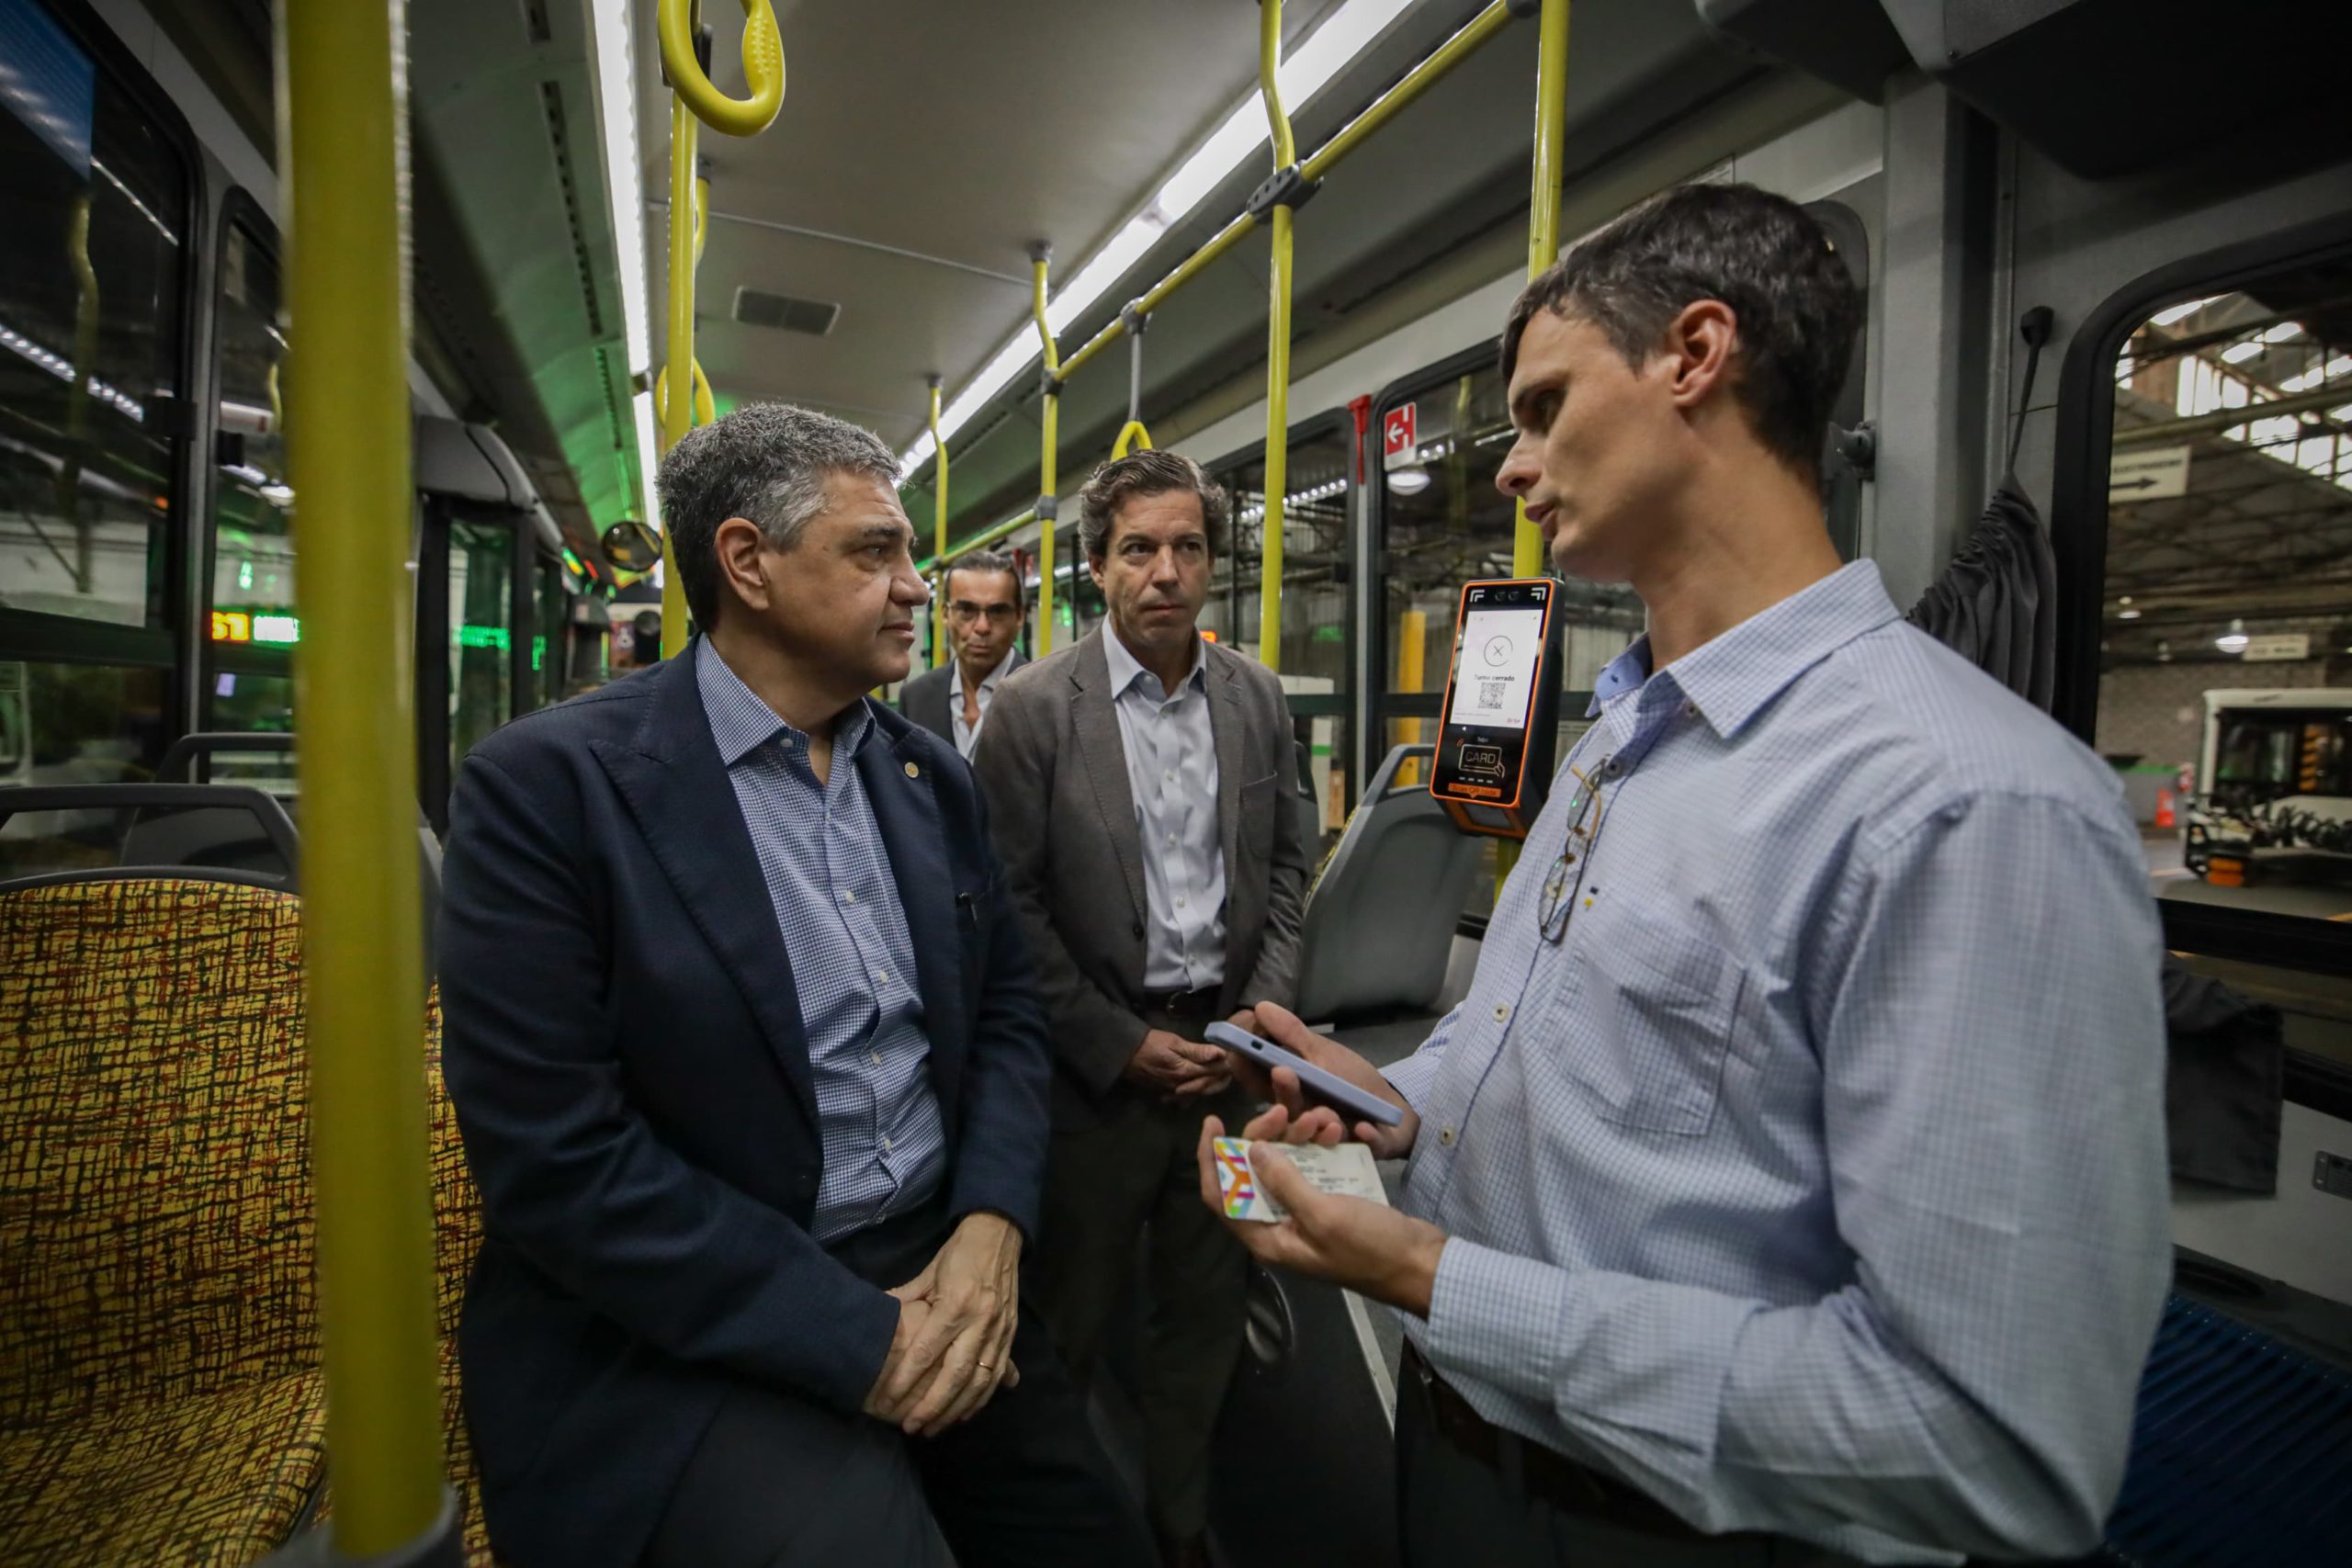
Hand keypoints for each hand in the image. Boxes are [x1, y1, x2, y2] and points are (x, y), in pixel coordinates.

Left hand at [867, 1212, 1023, 1435]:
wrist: (999, 1235)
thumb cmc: (958, 1254)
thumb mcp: (927, 1273)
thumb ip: (905, 1301)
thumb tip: (877, 1321)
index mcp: (956, 1302)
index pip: (928, 1349)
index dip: (907, 1378)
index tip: (889, 1400)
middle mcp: (980, 1319)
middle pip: (955, 1373)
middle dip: (932, 1405)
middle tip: (911, 1426)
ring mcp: (999, 1329)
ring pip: (979, 1380)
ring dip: (956, 1409)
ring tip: (934, 1428)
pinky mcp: (1011, 1334)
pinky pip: (997, 1374)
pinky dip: (982, 1398)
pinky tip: (964, 1415)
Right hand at [1124, 1028, 1230, 1099]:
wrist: (1125, 1054)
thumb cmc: (1151, 1043)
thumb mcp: (1174, 1042)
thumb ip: (1197, 1050)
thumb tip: (1220, 1053)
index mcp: (1185, 1072)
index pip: (1213, 1071)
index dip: (1225, 1065)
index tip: (1235, 1059)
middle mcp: (1182, 1086)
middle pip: (1208, 1086)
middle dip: (1222, 1078)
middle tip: (1232, 1071)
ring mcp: (1174, 1093)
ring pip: (1199, 1093)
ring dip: (1212, 1086)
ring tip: (1221, 1078)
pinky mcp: (1166, 1094)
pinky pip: (1186, 1098)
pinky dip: (1197, 1093)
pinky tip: (1201, 1087)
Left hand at [1195, 1105, 1448, 1315]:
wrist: (1420, 1264)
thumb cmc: (1370, 1247)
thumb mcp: (1323, 1214)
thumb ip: (1284, 1182)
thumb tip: (1250, 1151)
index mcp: (1268, 1238)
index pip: (1221, 1197)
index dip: (1211, 1160)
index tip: (1213, 1122)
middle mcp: (1280, 1226)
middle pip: (1254, 1173)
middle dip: (1265, 1137)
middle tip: (1284, 1110)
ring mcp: (1305, 1214)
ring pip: (1286, 1165)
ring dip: (1298, 1137)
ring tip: (1323, 1117)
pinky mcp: (1330, 1203)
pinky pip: (1313, 1168)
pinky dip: (1320, 1147)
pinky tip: (1337, 1129)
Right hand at [1221, 1002, 1418, 1159]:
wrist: (1394, 1109)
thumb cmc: (1352, 1080)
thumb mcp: (1322, 1053)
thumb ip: (1291, 1035)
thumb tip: (1260, 1006)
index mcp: (1289, 1094)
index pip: (1258, 1084)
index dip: (1246, 1071)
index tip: (1240, 1055)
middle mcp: (1302, 1118)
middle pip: (1282, 1112)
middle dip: (1284, 1094)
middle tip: (1283, 1072)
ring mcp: (1329, 1137)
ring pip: (1316, 1136)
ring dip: (1320, 1121)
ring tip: (1329, 1115)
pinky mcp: (1359, 1148)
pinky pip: (1359, 1145)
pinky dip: (1363, 1135)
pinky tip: (1364, 1128)